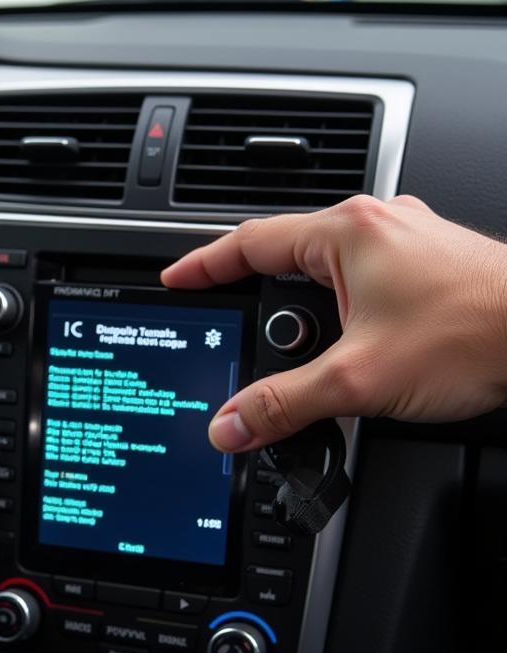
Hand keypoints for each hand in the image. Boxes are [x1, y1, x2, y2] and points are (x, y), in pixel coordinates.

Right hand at [161, 195, 506, 449]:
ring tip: (300, 357)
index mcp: (347, 233)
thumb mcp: (357, 379)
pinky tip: (349, 355)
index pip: (249, 241)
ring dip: (307, 314)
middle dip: (258, 298)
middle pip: (287, 257)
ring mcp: (404, 246)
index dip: (203, 264)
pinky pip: (362, 287)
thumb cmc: (477, 333)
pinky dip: (341, 318)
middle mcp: (376, 228)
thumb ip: (283, 404)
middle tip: (234, 334)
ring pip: (327, 275)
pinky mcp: (427, 269)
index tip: (176, 279)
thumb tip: (231, 424)